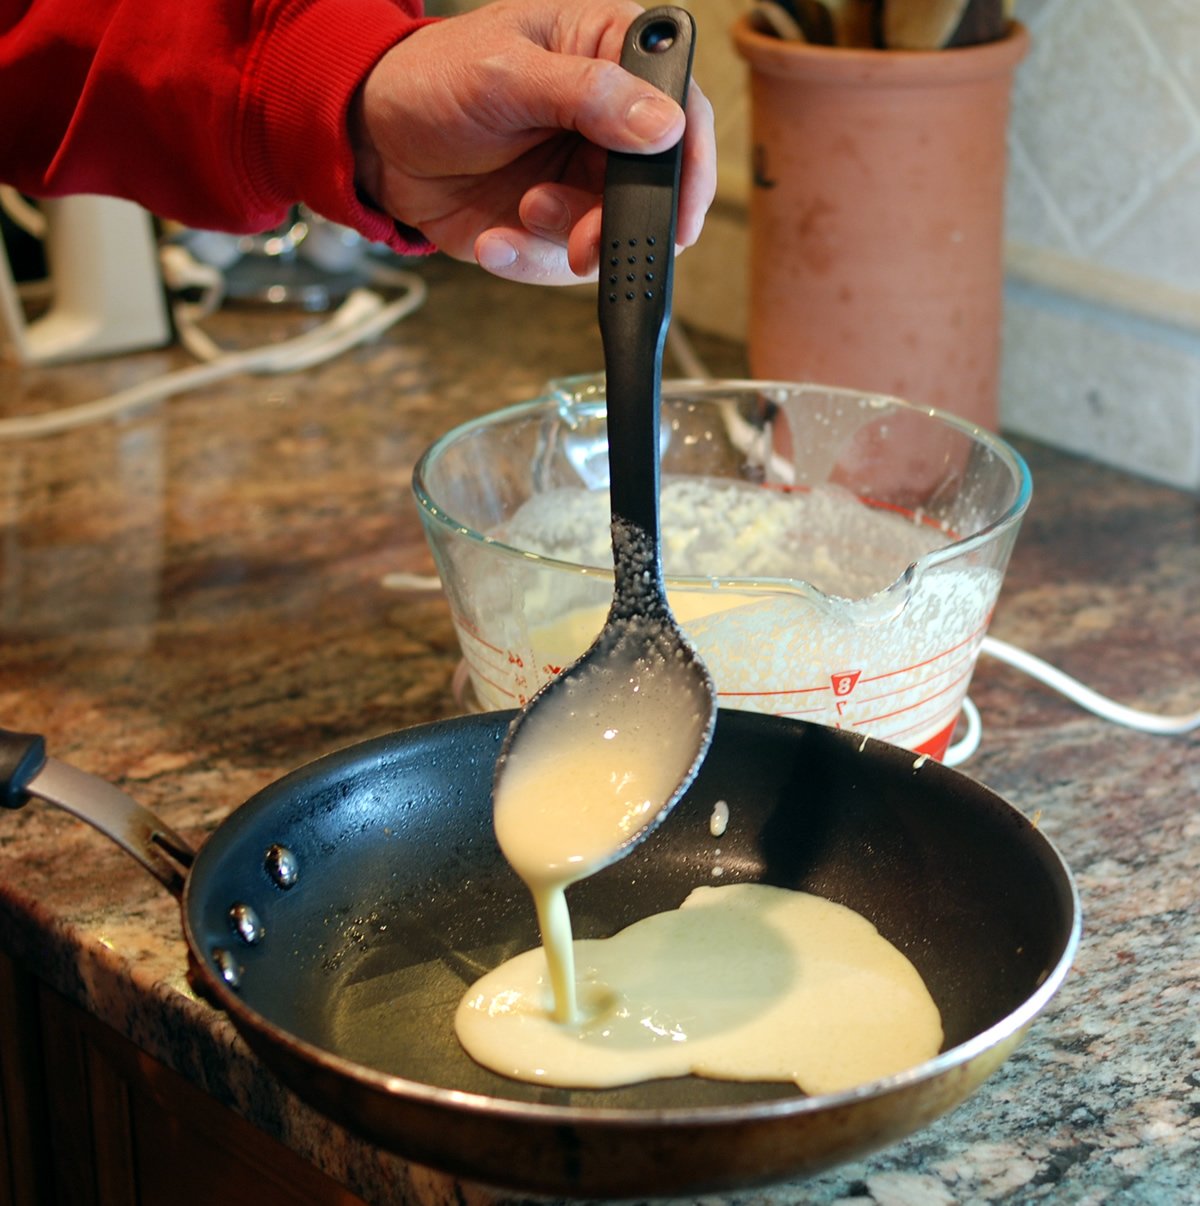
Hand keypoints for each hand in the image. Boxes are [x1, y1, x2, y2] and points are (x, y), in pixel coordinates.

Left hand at [351, 0, 716, 284]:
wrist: (374, 138)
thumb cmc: (432, 79)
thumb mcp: (505, 74)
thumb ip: (587, 95)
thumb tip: (663, 123)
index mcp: (613, 58)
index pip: (684, 109)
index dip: (692, 165)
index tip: (679, 213)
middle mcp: (609, 125)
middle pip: (656, 190)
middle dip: (617, 223)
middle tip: (582, 239)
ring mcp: (584, 179)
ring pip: (613, 236)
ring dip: (565, 240)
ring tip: (520, 212)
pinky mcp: (555, 226)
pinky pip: (564, 263)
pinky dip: (530, 261)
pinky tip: (495, 239)